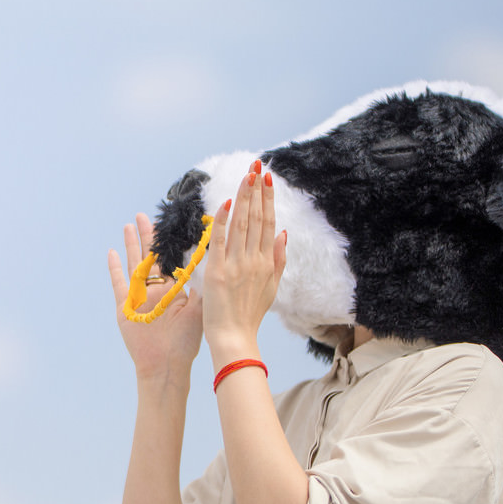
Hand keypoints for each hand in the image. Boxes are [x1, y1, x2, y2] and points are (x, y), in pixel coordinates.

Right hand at [108, 212, 203, 387]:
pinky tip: (112, 252)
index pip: (170, 260)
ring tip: (129, 225)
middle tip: (144, 215)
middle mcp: (155, 291)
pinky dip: (115, 268)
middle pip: (150, 257)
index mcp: (173, 290)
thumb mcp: (198, 311)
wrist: (166, 365)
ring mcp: (138, 297)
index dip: (170, 243)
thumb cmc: (185, 343)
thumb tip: (213, 264)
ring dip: (131, 245)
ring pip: (134, 264)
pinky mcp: (124, 307)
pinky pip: (119, 283)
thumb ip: (201, 288)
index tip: (171, 224)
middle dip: (147, 236)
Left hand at [202, 160, 287, 357]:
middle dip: (257, 190)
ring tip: (246, 176)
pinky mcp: (218, 273)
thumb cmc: (249, 315)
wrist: (234, 338)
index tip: (266, 178)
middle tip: (256, 165)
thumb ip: (278, 259)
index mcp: (266, 262)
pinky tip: (225, 203)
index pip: (268, 223)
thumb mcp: (271, 287)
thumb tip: (284, 233)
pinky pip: (221, 242)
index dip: (267, 199)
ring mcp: (237, 266)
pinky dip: (223, 222)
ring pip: (242, 225)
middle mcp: (254, 260)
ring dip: (244, 199)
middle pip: (257, 218)